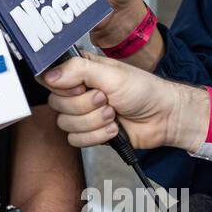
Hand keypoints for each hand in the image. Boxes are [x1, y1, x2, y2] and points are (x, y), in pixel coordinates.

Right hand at [43, 51, 198, 150]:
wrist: (163, 117)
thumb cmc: (144, 90)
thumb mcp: (111, 74)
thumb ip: (77, 70)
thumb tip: (48, 75)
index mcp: (80, 71)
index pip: (49, 78)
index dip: (62, 87)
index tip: (81, 87)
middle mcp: (78, 91)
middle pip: (56, 104)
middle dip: (85, 106)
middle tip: (106, 100)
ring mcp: (83, 113)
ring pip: (66, 124)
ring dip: (94, 122)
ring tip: (114, 115)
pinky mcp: (89, 132)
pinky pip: (75, 140)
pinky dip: (96, 136)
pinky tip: (113, 129)